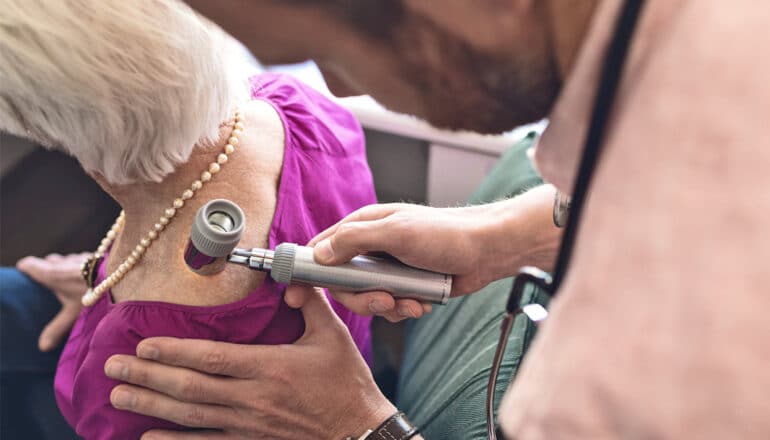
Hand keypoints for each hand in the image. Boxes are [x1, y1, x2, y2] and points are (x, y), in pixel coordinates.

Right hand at [16, 252, 89, 350]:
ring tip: (71, 280)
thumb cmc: (95, 294)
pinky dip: (83, 266)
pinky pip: (84, 259)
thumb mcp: (73, 314)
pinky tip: (91, 277)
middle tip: (49, 281)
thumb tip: (42, 347)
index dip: (28, 268)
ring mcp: (81, 257)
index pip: (31, 265)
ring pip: (68, 259)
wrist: (123, 274)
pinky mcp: (96, 256)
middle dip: (49, 268)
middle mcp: (64, 262)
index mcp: (53, 274)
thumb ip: (57, 328)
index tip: (25, 273)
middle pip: (51, 262)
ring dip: (67, 266)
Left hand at [104, 285, 396, 439]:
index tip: (144, 344)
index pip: (213, 358)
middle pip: (191, 387)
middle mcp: (253, 398)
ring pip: (191, 415)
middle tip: (112, 368)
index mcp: (271, 368)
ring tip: (119, 395)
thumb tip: (290, 278)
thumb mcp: (333, 336)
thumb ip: (310, 303)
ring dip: (152, 405)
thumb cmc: (345, 382)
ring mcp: (250, 425)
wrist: (359, 430)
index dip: (175, 351)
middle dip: (148, 377)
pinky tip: (146, 437)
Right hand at [298, 186, 560, 321]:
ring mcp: (388, 268)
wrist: (486, 250)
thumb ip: (354, 240)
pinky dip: (403, 310)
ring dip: (387, 307)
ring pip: (367, 299)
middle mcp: (371, 248)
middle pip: (342, 284)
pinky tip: (421, 305)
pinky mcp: (405, 286)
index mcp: (363, 227)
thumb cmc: (444, 232)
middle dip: (360, 299)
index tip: (295, 296)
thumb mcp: (396, 231)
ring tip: (409, 303)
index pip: (321, 248)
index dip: (305, 272)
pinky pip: (390, 307)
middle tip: (383, 301)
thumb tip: (320, 253)